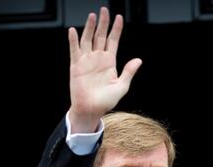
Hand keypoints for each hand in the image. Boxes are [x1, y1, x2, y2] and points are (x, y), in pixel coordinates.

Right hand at [68, 7, 141, 131]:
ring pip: (88, 39)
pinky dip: (73, 40)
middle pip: (100, 36)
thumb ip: (128, 72)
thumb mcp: (121, 87)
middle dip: (103, 23)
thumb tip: (139, 60)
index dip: (116, 29)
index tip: (119, 17)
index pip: (113, 41)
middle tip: (104, 10)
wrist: (91, 110)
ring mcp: (86, 61)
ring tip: (92, 16)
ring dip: (90, 28)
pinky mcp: (76, 66)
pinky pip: (74, 50)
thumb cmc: (105, 102)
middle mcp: (98, 59)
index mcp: (109, 63)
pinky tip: (73, 30)